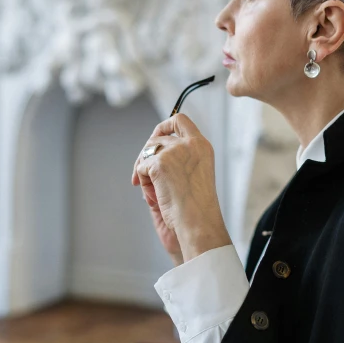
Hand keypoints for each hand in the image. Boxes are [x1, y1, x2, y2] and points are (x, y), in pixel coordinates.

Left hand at [131, 114, 230, 261]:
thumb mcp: (193, 174)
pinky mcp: (161, 163)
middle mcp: (190, 144)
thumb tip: (150, 153)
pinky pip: (141, 167)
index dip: (164, 126)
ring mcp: (175, 151)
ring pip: (147, 151)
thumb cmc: (196, 206)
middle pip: (157, 137)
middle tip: (142, 172)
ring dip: (144, 169)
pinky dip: (142, 180)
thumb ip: (179, 159)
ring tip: (150, 189)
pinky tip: (153, 195)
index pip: (180, 120)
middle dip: (146, 153)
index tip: (155, 138)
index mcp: (202, 146)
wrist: (198, 222)